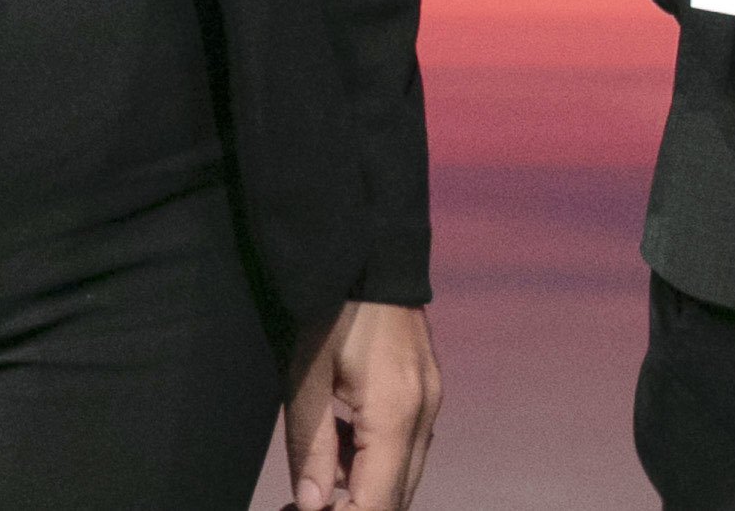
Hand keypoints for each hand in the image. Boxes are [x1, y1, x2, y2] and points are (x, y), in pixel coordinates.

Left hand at [286, 299, 437, 510]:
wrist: (367, 249)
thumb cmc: (333, 307)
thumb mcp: (306, 377)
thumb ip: (311, 446)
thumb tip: (312, 505)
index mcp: (396, 414)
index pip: (378, 504)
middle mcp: (424, 413)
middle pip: (398, 496)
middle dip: (354, 510)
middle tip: (304, 505)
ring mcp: (430, 399)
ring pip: (404, 473)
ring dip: (363, 489)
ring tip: (316, 480)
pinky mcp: (426, 388)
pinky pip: (406, 445)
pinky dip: (374, 461)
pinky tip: (340, 446)